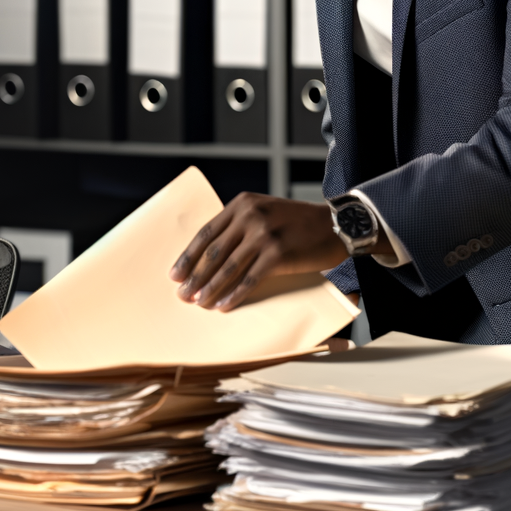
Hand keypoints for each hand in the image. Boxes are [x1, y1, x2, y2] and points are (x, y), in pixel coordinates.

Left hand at [168, 192, 356, 311]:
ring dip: (211, 288)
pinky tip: (224, 306)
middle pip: (214, 252)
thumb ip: (240, 226)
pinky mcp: (278, 254)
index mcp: (242, 204)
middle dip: (195, 276)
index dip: (189, 256)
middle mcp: (250, 216)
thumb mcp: (265, 211)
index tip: (175, 274)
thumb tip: (210, 258)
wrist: (335, 225)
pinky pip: (250, 279)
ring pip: (229, 267)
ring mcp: (264, 234)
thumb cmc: (297, 222)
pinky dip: (235, 294)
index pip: (206, 233)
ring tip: (199, 303)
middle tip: (182, 294)